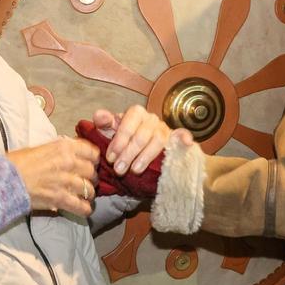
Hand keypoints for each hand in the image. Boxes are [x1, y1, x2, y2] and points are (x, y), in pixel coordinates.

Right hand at [5, 138, 98, 215]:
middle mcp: (68, 163)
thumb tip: (72, 151)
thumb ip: (60, 149)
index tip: (91, 163)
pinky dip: (85, 209)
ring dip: (88, 194)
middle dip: (91, 177)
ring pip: (90, 189)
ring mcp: (66, 182)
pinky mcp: (60, 199)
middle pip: (92, 171)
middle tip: (86, 181)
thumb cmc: (18, 162)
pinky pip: (82, 206)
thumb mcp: (41, 147)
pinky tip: (83, 209)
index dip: (94, 159)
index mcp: (64, 147)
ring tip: (84, 195)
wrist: (4, 180)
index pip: (93, 151)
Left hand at [75, 107, 191, 198]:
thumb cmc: (126, 140)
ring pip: (158, 140)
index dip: (119, 141)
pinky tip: (186, 143)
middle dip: (128, 153)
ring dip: (146, 156)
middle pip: (142, 135)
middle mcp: (152, 119)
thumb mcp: (113, 133)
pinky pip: (183, 135)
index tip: (110, 158)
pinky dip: (185, 138)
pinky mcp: (177, 139)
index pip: (128, 123)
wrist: (145, 149)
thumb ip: (105, 124)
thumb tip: (99, 115)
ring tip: (134, 170)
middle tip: (119, 169)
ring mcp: (165, 129)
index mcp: (136, 113)